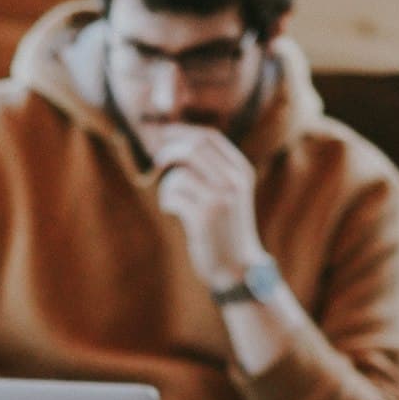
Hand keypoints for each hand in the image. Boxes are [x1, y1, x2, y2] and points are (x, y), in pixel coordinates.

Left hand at [152, 125, 265, 290]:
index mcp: (241, 171)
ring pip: (180, 174)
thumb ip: (213, 170)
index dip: (183, 132)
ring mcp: (220, 198)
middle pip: (193, 148)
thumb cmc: (226, 229)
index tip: (164, 135)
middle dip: (169, 151)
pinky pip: (173, 195)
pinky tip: (174, 211)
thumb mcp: (230, 194)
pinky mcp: (204, 217)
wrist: (237, 267)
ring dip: (167, 186)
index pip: (209, 137)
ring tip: (173, 201)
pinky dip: (167, 201)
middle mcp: (233, 181)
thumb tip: (177, 143)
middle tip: (157, 162)